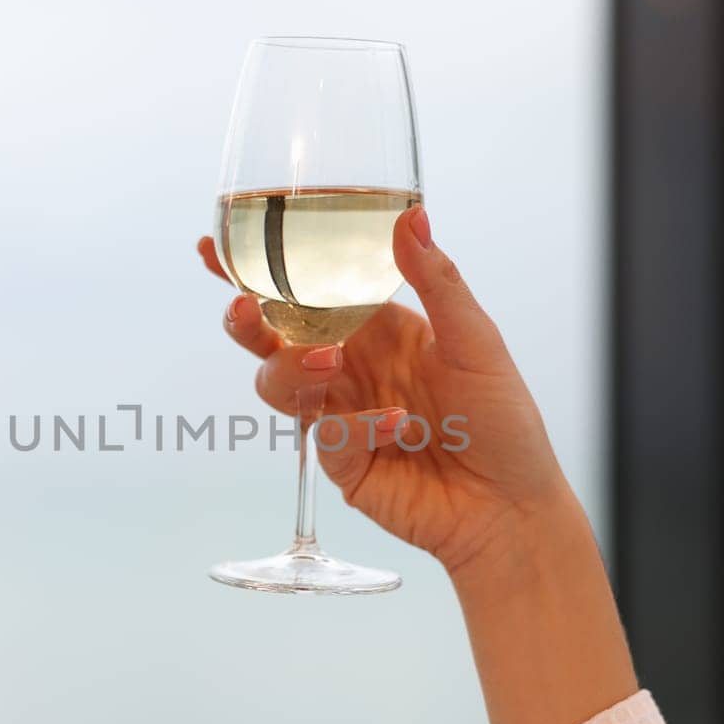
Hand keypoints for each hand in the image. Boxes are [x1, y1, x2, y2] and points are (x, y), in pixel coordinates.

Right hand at [199, 206, 572, 576]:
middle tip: (245, 309)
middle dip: (247, 320)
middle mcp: (350, 367)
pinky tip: (397, 426)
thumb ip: (437, 281)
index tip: (212, 250)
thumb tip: (411, 216)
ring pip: (281, 385)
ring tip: (329, 363)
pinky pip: (326, 436)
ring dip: (292, 368)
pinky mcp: (342, 464)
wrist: (511, 508)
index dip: (258, 270)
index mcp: (377, 327)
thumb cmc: (503, 421)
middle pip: (273, 337)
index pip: (308, 289)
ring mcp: (341, 416)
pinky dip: (357, 426)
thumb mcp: (476, 341)